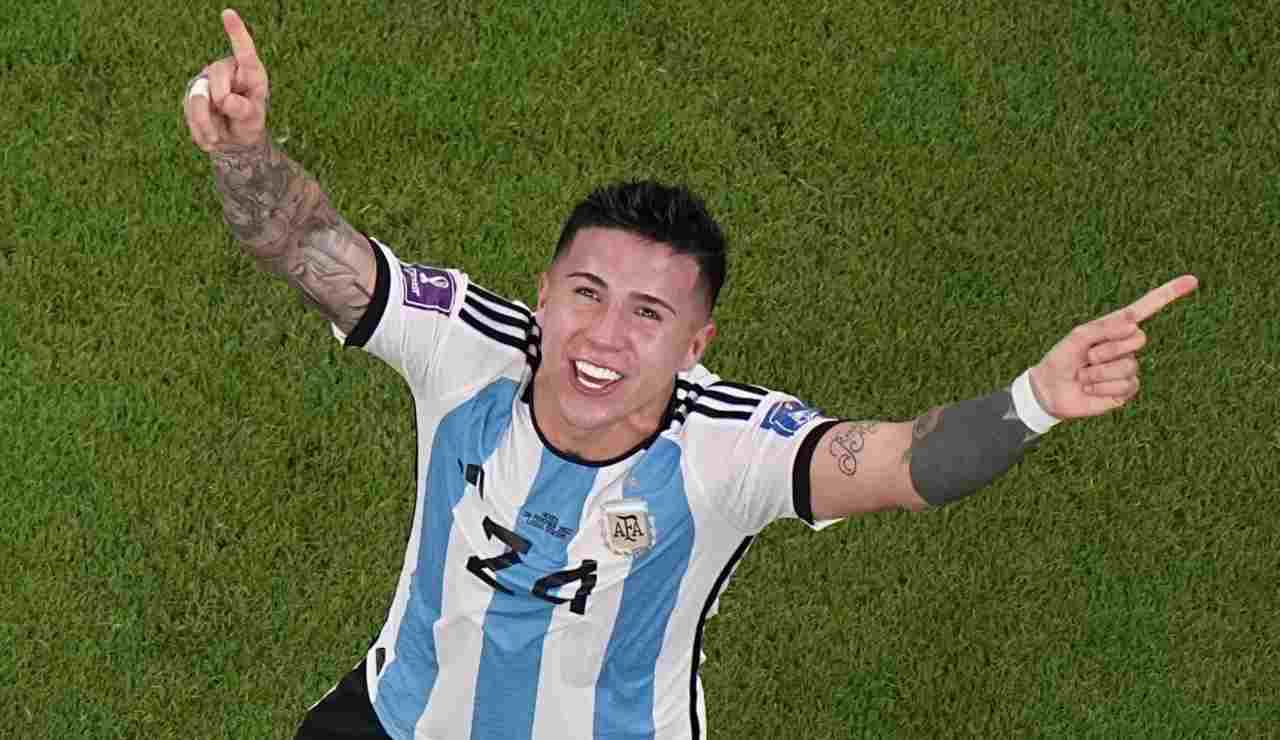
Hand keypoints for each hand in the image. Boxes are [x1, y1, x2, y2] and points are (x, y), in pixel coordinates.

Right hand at [183, 9, 268, 152]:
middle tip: (231, 115)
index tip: (228, 13)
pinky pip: (188, 110)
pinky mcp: (192, 93)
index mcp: (249, 72)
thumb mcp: (253, 121)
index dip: (236, 32)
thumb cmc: (248, 124)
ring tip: (218, 137)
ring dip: (207, 122)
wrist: (231, 140)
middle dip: (223, 101)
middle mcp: (226, 70)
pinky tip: (210, 136)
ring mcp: (206, 80)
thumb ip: (245, 110)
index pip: (245, 51)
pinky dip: (199, 130)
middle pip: (216, 74)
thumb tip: (226, 101)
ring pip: (198, 96)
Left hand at [1029, 274, 1198, 419]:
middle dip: (1108, 348)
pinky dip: (1101, 387)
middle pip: (1138, 337)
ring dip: (1099, 372)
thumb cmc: (1061, 358)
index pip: (1146, 308)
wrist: (1050, 390)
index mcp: (1115, 327)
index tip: (1193, 280)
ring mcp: (1128, 368)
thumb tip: (1135, 325)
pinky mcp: (1126, 390)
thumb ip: (1105, 328)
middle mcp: (1126, 346)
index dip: (1168, 294)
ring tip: (1084, 375)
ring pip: (1129, 365)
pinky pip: (1124, 385)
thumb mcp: (1078, 337)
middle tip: (1087, 357)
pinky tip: (1090, 388)